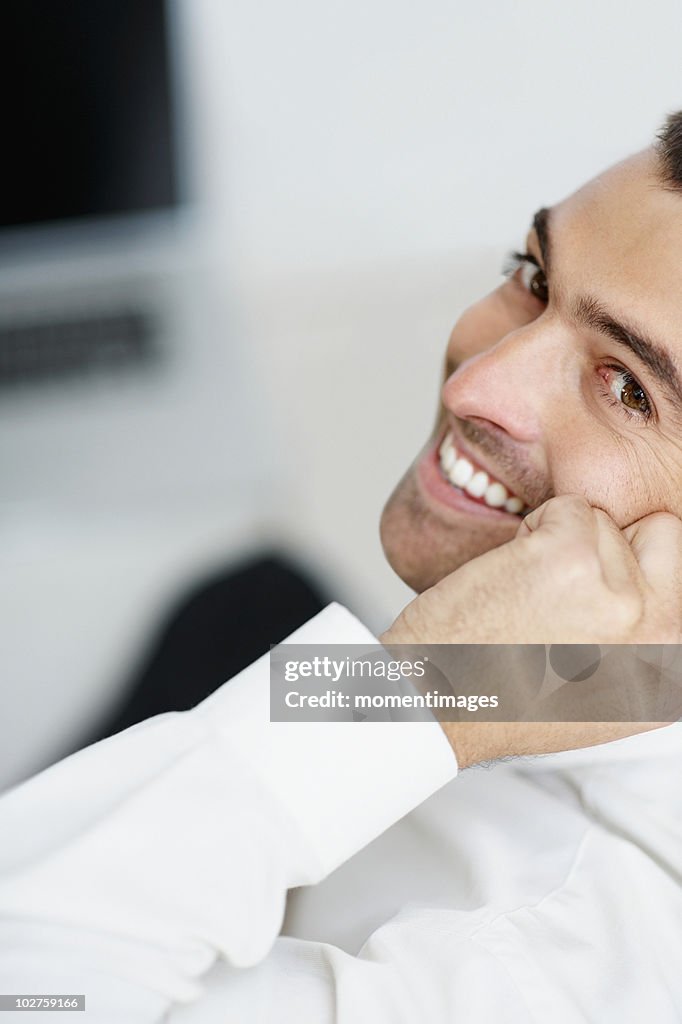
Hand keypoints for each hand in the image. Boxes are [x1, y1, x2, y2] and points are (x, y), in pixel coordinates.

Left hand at [381, 495, 681, 765]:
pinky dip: (534, 528)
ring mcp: (621, 596)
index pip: (681, 572)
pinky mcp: (571, 558)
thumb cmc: (506, 702)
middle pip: (664, 532)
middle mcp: (664, 634)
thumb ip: (644, 643)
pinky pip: (567, 507)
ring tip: (529, 597)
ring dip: (560, 542)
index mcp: (675, 665)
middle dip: (610, 544)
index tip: (590, 592)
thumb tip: (653, 590)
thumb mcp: (608, 694)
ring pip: (604, 519)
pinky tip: (513, 577)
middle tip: (560, 590)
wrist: (441, 704)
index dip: (629, 569)